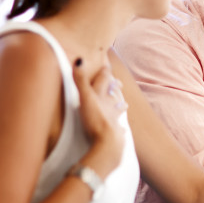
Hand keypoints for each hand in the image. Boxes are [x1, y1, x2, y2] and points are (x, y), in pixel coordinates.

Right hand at [71, 58, 125, 177]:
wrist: (108, 142)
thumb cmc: (96, 119)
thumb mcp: (85, 98)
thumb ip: (80, 81)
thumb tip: (79, 60)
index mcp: (102, 96)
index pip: (105, 79)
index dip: (105, 71)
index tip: (106, 65)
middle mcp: (110, 105)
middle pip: (114, 93)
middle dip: (115, 87)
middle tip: (118, 82)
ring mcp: (114, 119)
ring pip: (118, 109)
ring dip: (120, 105)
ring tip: (123, 104)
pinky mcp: (116, 133)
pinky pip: (119, 129)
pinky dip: (120, 127)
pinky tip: (123, 130)